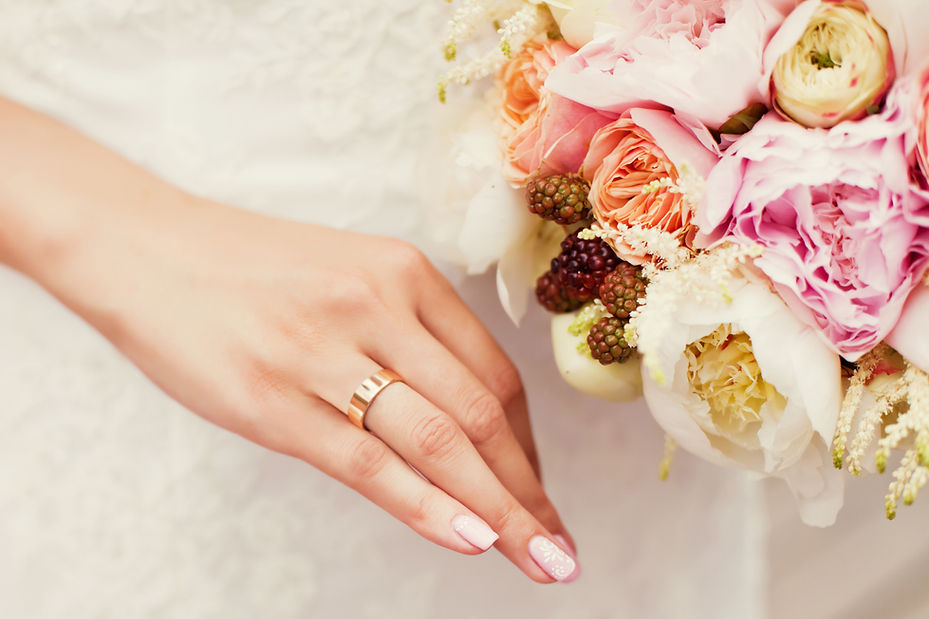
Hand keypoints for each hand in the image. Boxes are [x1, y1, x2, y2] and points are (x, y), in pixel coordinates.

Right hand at [42, 194, 579, 582]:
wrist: (146, 248)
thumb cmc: (250, 270)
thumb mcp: (347, 277)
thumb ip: (404, 337)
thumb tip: (457, 423)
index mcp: (403, 274)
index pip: (494, 373)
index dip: (528, 444)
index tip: (538, 489)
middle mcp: (377, 307)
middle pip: (481, 413)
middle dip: (529, 490)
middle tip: (559, 546)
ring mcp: (325, 353)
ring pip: (439, 442)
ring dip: (499, 510)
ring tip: (537, 558)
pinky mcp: (274, 401)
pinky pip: (369, 463)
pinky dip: (427, 506)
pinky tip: (471, 539)